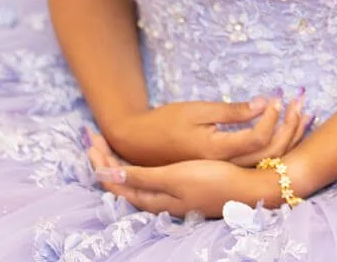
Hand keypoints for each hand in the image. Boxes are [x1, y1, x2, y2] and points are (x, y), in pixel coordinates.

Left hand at [88, 152, 282, 219]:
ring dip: (119, 162)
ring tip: (108, 145)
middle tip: (93, 138)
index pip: (115, 184)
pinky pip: (148, 177)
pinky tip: (139, 157)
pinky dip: (135, 165)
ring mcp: (172, 194)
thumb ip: (140, 178)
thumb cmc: (211, 180)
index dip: (99, 163)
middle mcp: (159, 199)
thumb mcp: (174, 176)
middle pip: (122, 182)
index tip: (88, 141)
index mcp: (154, 197)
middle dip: (105, 161)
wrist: (248, 188)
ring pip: (135, 178)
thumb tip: (106, 176)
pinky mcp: (184, 187)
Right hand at [99, 91, 311, 166]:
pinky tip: (285, 131)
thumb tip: (264, 103)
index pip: (259, 138)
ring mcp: (225, 170)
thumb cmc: (166, 123)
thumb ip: (231, 111)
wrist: (140, 145)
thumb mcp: (197, 110)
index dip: (273, 118)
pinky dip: (276, 146)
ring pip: (267, 160)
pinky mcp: (224, 169)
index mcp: (217, 151)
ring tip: (302, 115)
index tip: (277, 98)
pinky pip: (258, 161)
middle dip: (291, 128)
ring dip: (288, 138)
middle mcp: (225, 166)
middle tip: (302, 104)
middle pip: (270, 154)